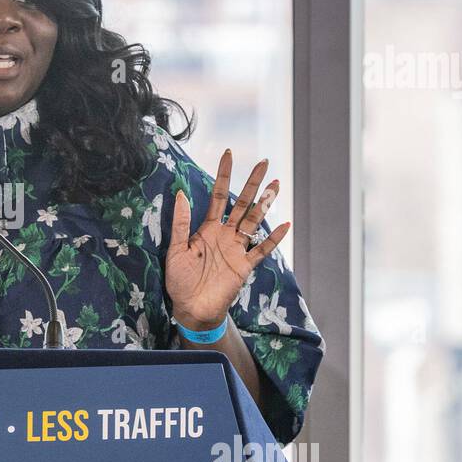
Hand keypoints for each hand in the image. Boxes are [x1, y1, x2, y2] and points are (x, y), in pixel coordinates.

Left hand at [164, 149, 288, 331]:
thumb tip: (180, 193)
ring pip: (254, 221)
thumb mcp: (175, 250)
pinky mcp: (244, 266)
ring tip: (276, 185)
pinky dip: (274, 238)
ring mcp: (237, 249)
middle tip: (264, 162)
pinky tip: (285, 225)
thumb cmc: (180, 280)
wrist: (191, 308)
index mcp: (207, 229)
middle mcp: (225, 235)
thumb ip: (180, 223)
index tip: (228, 154)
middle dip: (252, 183)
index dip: (223, 176)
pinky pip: (262, 250)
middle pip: (242, 203)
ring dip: (265, 204)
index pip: (218, 196)